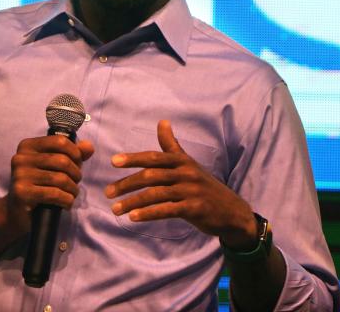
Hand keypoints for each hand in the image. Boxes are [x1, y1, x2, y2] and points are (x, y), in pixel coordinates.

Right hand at [6, 135, 94, 232]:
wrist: (16, 213)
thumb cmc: (39, 186)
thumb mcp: (55, 167)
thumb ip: (73, 154)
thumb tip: (88, 147)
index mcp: (28, 146)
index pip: (59, 141)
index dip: (75, 153)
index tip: (78, 164)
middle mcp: (21, 157)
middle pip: (62, 160)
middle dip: (75, 173)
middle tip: (76, 182)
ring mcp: (19, 175)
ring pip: (60, 178)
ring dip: (73, 189)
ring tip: (73, 194)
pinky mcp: (22, 192)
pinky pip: (54, 194)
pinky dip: (67, 200)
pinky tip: (67, 203)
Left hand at [105, 120, 256, 248]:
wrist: (231, 210)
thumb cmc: (204, 185)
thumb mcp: (188, 164)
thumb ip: (172, 145)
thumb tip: (162, 121)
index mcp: (182, 161)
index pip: (153, 157)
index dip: (133, 158)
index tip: (113, 162)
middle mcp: (186, 172)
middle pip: (151, 176)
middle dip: (127, 184)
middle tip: (108, 193)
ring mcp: (191, 190)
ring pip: (155, 194)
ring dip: (133, 202)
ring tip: (115, 210)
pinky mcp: (194, 208)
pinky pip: (166, 210)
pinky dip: (148, 213)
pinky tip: (134, 218)